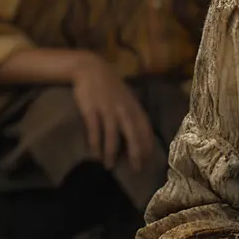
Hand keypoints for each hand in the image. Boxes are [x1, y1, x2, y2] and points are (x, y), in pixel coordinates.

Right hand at [71, 52, 155, 172]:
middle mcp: (124, 110)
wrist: (91, 68)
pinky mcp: (91, 110)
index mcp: (134, 107)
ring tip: (109, 167)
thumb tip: (139, 134)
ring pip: (113, 136)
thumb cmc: (110, 86)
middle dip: (136, 153)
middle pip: (133, 135)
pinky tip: (94, 155)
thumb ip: (133, 114)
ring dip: (112, 153)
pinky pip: (95, 130)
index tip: (148, 161)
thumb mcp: (127, 98)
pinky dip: (95, 144)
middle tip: (136, 170)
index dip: (148, 145)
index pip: (145, 129)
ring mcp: (107, 110)